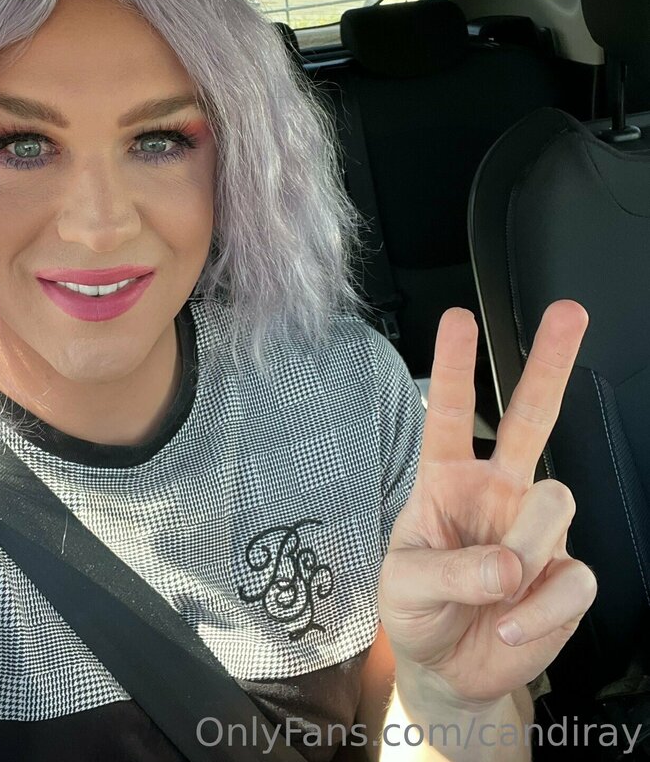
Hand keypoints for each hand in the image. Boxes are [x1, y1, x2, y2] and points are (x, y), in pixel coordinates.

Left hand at [377, 300, 597, 711]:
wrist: (448, 666)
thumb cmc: (417, 608)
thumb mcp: (405, 586)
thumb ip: (449, 571)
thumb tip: (509, 565)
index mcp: (446, 479)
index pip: (449, 412)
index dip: (454, 366)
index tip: (458, 318)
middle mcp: (497, 490)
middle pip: (531, 416)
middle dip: (550, 363)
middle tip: (569, 312)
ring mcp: (535, 529)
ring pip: (555, 502)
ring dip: (526, 545)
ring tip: (496, 589)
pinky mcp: (565, 576)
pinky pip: (575, 577)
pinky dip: (541, 609)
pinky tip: (511, 622)